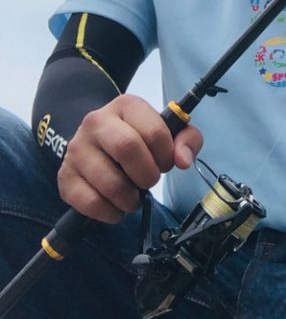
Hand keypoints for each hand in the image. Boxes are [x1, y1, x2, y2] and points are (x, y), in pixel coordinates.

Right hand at [57, 94, 203, 223]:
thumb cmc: (139, 137)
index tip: (165, 163)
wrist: (98, 141)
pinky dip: (111, 213)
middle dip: (147, 175)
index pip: (154, 131)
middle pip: (127, 149)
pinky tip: (116, 206)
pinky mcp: (65, 177)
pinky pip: (91, 203)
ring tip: (133, 196)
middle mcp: (96, 122)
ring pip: (109, 182)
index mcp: (126, 105)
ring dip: (130, 199)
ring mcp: (77, 149)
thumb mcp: (168, 130)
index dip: (166, 155)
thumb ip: (187, 139)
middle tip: (150, 181)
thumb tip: (183, 161)